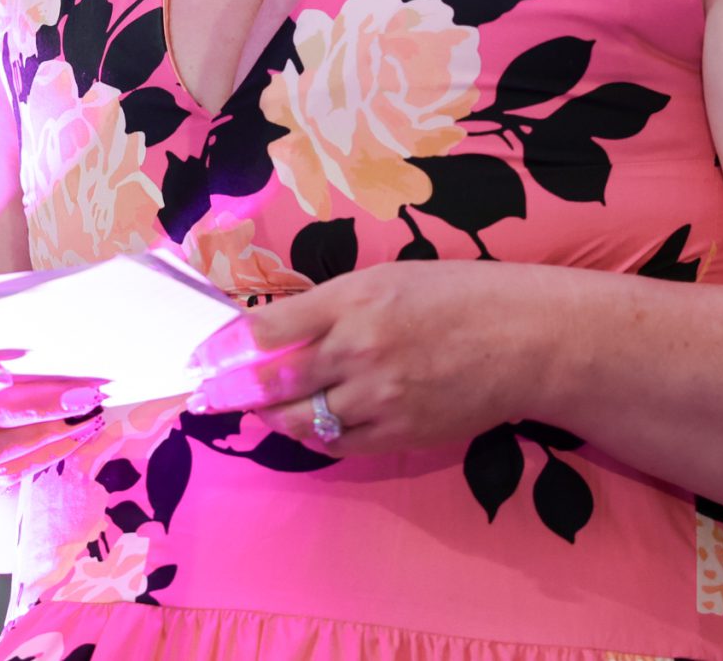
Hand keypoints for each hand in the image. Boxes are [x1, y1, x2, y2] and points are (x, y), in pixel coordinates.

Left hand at [183, 260, 528, 455]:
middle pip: (271, 384)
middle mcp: (359, 351)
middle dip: (227, 393)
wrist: (526, 340)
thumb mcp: (385, 280)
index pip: (265, 331)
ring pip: (298, 421)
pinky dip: (310, 436)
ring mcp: (378, 399)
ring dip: (267, 417)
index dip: (221, 350)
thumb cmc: (457, 296)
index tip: (196, 360)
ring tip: (252, 409)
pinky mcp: (399, 434)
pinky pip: (335, 444)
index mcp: (353, 300)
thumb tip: (273, 332)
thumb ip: (328, 306)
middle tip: (202, 397)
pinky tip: (301, 424)